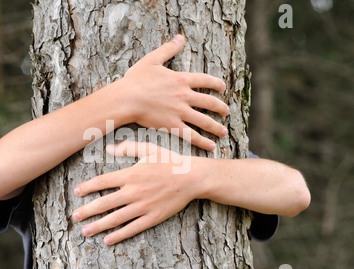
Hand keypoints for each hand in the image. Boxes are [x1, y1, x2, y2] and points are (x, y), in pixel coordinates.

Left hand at [72, 140, 201, 244]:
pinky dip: (119, 235)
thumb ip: (128, 148)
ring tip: (85, 231)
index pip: (102, 182)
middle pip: (104, 203)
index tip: (77, 192)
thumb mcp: (149, 149)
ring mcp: (143, 206)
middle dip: (87, 211)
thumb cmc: (170, 161)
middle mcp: (133, 192)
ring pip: (115, 218)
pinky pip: (132, 228)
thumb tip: (108, 148)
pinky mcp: (153, 217)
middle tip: (75, 216)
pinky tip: (107, 240)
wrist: (192, 177)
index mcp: (131, 174)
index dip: (87, 187)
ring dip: (98, 226)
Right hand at [119, 34, 228, 150]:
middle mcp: (184, 96)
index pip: (205, 80)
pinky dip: (202, 142)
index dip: (216, 83)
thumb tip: (180, 37)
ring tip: (223, 131)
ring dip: (216, 126)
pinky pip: (191, 135)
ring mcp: (180, 112)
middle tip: (226, 111)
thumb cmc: (136, 80)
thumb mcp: (152, 60)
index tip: (223, 87)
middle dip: (220, 107)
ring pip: (204, 121)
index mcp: (181, 80)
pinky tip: (211, 146)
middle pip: (209, 102)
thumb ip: (168, 49)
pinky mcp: (172, 125)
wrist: (127, 99)